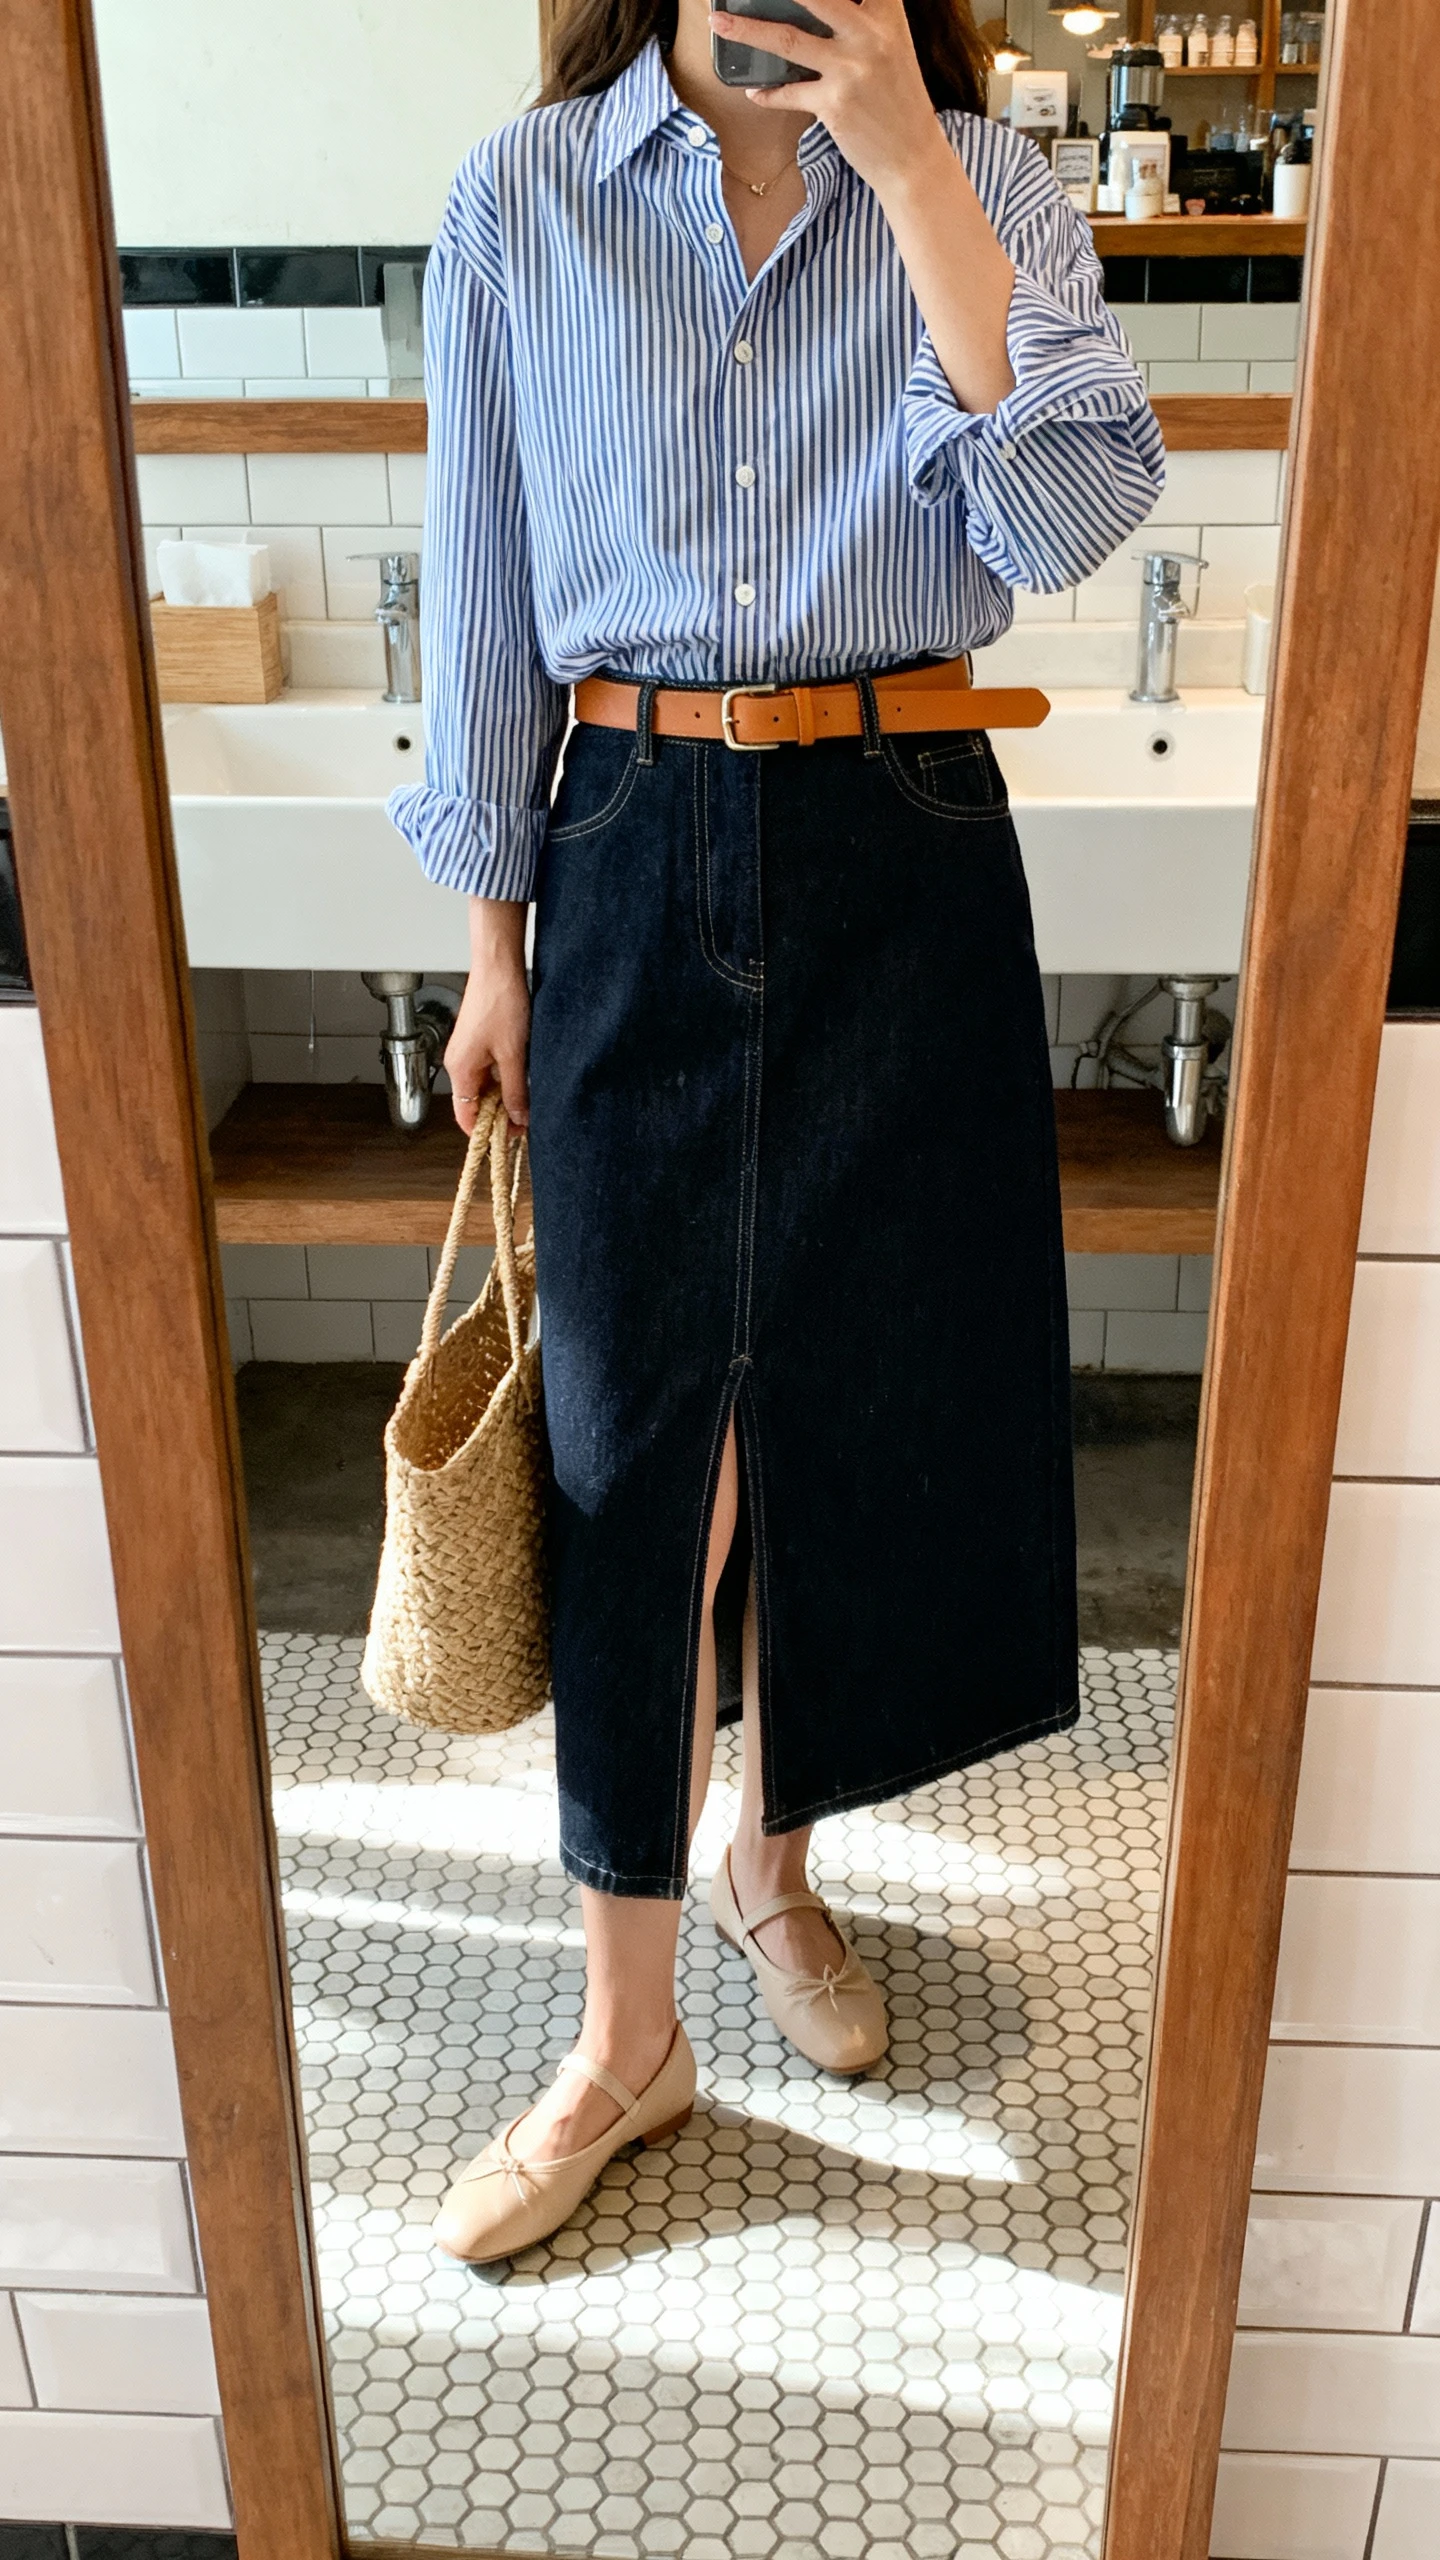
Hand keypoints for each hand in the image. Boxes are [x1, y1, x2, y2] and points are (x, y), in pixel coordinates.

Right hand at [445, 898, 530, 1136]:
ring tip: (529, 1098)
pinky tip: (525, 1076)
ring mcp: (468, 1051)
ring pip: (485, 1087)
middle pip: (476, 1104)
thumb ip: (515, 1090)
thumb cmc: (501, 1002)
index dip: (488, 1132)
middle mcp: (459, 1063)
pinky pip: (489, 1070)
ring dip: (505, 1096)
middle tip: (529, 1119)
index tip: (513, 1137)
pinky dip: (505, 1078)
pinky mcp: (479, 1040)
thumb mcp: (514, 1055)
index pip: (466, 1117)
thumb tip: (519, 1119)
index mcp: (460, 1070)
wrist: (499, 965)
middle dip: (500, 1115)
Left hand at [710, 0, 946, 196]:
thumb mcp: (893, 50)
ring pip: (788, 40)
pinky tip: (755, 92)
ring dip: (747, 31)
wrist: (913, 158)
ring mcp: (850, 70)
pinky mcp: (834, 104)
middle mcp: (870, 37)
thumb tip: (814, 11)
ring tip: (719, 23)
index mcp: (887, 17)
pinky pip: (789, 93)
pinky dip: (768, 94)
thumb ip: (863, 24)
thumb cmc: (900, 103)